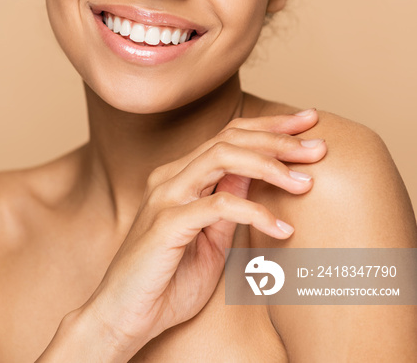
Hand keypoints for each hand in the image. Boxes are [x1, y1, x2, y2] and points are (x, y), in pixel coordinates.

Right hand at [76, 110, 325, 357]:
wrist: (122, 318)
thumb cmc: (167, 281)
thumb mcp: (211, 239)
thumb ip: (230, 203)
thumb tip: (261, 174)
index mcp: (181, 175)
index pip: (229, 135)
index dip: (270, 126)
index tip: (308, 122)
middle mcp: (171, 176)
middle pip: (230, 138)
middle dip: (279, 138)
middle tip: (319, 146)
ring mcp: (166, 197)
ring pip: (223, 158)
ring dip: (270, 165)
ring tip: (305, 182)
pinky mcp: (167, 223)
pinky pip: (219, 206)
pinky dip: (255, 213)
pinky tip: (282, 229)